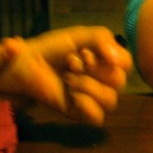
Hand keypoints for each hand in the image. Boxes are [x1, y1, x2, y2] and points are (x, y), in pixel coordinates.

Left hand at [0, 26, 131, 124]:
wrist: (25, 64)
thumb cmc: (52, 49)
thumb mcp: (78, 36)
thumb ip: (101, 38)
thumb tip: (117, 59)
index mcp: (106, 60)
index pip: (126, 63)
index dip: (111, 59)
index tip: (86, 52)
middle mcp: (102, 79)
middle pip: (119, 81)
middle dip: (94, 70)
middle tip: (72, 63)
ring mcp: (92, 97)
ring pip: (110, 100)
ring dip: (87, 86)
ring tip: (68, 79)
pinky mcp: (80, 112)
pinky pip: (97, 117)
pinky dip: (85, 105)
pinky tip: (71, 95)